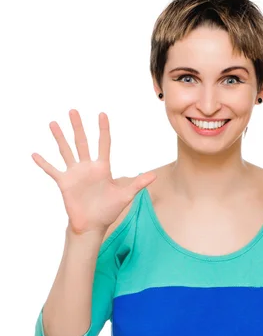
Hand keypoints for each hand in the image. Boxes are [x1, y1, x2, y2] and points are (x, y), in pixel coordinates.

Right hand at [32, 109, 156, 233]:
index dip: (103, 130)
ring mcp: (75, 174)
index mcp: (102, 168)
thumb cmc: (108, 210)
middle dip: (78, 127)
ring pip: (66, 151)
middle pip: (82, 142)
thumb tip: (155, 175)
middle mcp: (87, 167)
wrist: (92, 225)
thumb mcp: (125, 196)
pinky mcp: (64, 183)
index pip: (103, 144)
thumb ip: (138, 184)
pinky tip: (35, 154)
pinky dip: (43, 163)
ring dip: (60, 138)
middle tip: (73, 111)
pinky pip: (52, 170)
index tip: (102, 114)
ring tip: (54, 123)